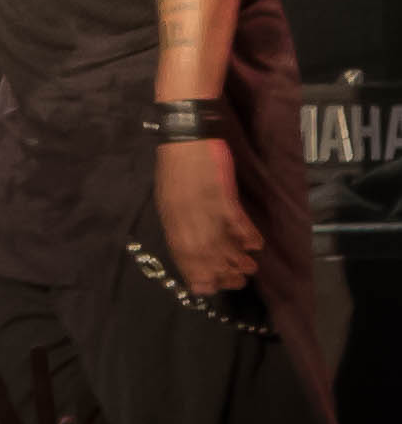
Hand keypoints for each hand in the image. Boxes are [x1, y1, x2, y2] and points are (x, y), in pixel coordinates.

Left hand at [154, 137, 260, 293]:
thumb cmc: (178, 164)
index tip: (204, 289)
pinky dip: (245, 233)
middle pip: (201, 250)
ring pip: (219, 239)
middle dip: (218, 271)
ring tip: (248, 270)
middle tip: (234, 284)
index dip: (192, 272)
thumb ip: (178, 220)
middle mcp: (184, 212)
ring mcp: (203, 202)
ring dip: (235, 257)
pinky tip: (254, 246)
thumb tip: (188, 246)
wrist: (186, 134)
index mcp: (169, 213)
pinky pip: (234, 218)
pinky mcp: (221, 191)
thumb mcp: (169, 195)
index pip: (180, 250)